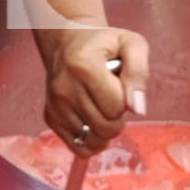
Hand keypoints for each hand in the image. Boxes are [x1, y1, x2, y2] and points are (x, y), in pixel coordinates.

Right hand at [36, 25, 149, 156]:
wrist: (68, 43)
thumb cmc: (104, 44)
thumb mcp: (130, 45)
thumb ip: (139, 73)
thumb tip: (138, 109)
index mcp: (84, 66)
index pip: (117, 106)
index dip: (127, 98)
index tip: (120, 83)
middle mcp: (65, 88)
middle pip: (106, 128)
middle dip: (118, 117)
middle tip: (113, 96)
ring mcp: (56, 105)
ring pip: (94, 140)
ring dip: (105, 129)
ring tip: (101, 105)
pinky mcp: (51, 118)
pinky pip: (78, 147)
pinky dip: (91, 141)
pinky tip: (93, 121)